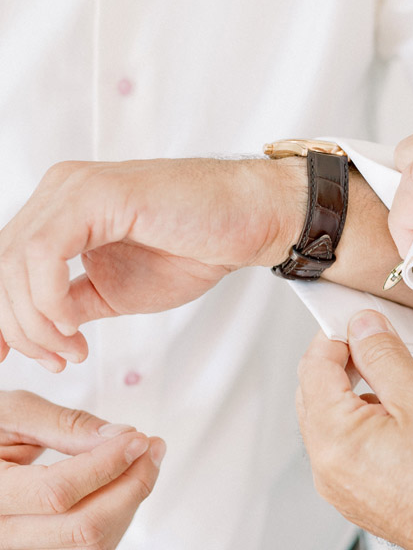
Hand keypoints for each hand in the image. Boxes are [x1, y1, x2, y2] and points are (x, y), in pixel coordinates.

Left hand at [0, 157, 306, 370]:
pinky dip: (49, 300)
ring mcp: (74, 188)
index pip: (2, 264)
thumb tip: (31, 336)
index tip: (6, 359)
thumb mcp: (113, 291)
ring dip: (35, 322)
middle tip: (54, 361)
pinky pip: (43, 254)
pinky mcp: (97, 195)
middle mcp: (58, 191)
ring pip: (13, 262)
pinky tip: (76, 327)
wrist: (252, 220)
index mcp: (58, 210)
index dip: (1, 317)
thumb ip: (67, 305)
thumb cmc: (196, 248)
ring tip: (72, 351)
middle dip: (15, 326)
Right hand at [0, 390, 163, 549]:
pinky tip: (124, 481)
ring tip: (144, 460)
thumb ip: (64, 424)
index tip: (139, 438)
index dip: (107, 465)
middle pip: (85, 528)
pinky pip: (86, 549)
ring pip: (91, 546)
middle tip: (153, 447)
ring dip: (129, 503)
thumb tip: (121, 438)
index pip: (58, 492)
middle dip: (132, 486)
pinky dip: (115, 516)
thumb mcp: (11, 413)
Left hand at [296, 310, 412, 549]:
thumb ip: (384, 356)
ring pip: (335, 419)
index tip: (366, 319)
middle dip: (345, 360)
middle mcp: (328, 468)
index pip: (313, 367)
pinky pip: (351, 446)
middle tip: (385, 340)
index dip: (338, 334)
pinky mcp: (363, 499)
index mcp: (333, 439)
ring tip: (405, 379)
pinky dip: (369, 420)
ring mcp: (343, 489)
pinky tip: (408, 416)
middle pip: (316, 393)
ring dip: (359, 390)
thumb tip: (362, 327)